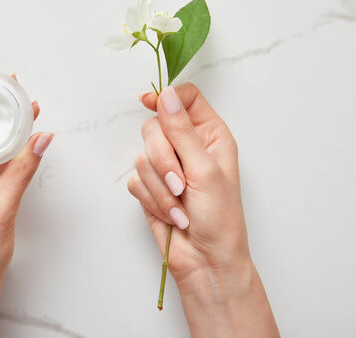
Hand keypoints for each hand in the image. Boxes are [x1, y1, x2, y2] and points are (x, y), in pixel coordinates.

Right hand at [128, 83, 277, 336]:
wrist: (205, 260)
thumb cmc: (220, 218)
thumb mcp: (205, 170)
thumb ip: (182, 131)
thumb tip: (167, 95)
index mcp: (209, 135)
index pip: (185, 99)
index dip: (166, 98)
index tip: (149, 103)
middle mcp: (187, 147)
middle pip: (155, 127)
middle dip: (163, 160)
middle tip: (180, 183)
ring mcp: (167, 167)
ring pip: (142, 156)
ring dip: (159, 186)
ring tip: (179, 205)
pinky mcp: (150, 187)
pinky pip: (135, 179)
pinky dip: (150, 198)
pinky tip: (169, 213)